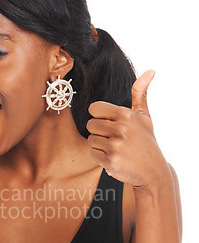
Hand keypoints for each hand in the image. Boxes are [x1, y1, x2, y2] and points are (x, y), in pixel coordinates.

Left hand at [86, 70, 168, 190]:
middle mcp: (120, 129)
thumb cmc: (145, 140)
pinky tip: (114, 157)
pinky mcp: (110, 161)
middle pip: (90, 125)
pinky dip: (100, 156)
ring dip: (99, 144)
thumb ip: (140, 94)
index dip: (99, 116)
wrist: (152, 170)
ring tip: (115, 147)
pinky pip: (92, 153)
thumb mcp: (145, 116)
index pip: (94, 109)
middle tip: (114, 137)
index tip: (110, 122)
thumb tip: (149, 71)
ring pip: (90, 140)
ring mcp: (115, 146)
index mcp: (126, 115)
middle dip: (99, 131)